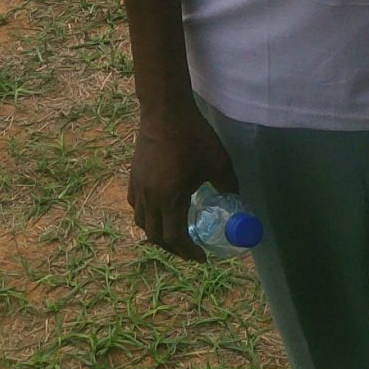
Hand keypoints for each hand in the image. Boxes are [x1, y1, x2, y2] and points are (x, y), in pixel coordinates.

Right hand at [129, 100, 236, 260]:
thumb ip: (227, 185)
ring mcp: (138, 187)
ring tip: (172, 233)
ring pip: (142, 222)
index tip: (202, 256)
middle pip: (156, 236)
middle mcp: (150, 199)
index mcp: (170, 199)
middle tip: (189, 248)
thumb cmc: (193, 137)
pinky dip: (145, 215)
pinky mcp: (133, 176)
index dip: (188, 252)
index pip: (175, 238)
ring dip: (156, 234)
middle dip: (173, 247)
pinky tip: (157, 210)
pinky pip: (135, 205)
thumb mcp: (218, 162)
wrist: (165, 111)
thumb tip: (235, 199)